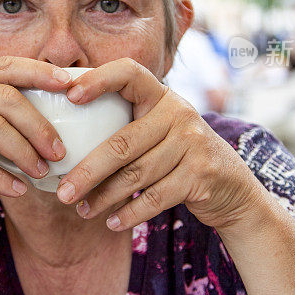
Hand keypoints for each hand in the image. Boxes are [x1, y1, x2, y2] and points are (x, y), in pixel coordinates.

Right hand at [0, 56, 71, 216]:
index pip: (6, 65)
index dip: (40, 72)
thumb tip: (49, 126)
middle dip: (39, 126)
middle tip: (59, 150)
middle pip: (6, 99)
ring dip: (24, 153)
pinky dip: (1, 178)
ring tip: (42, 171)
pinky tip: (18, 189)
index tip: (70, 83)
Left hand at [55, 58, 265, 231]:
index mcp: (161, 96)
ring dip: (103, 197)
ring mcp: (193, 143)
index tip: (69, 96)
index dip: (98, 79)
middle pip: (122, 143)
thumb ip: (124, 125)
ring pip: (135, 175)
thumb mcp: (158, 129)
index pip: (129, 72)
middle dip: (87, 171)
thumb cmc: (177, 156)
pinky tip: (110, 222)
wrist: (232, 187)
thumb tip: (62, 137)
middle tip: (62, 192)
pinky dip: (129, 213)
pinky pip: (154, 198)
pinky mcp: (201, 175)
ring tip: (81, 210)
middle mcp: (178, 113)